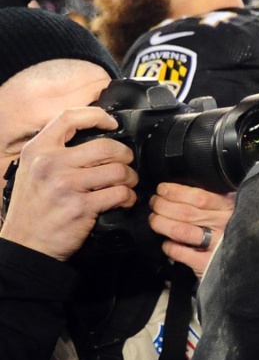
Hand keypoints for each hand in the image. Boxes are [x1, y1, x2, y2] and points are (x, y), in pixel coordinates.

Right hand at [0, 108, 136, 261]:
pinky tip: (124, 201)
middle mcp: (50, 164)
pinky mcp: (81, 206)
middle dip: (125, 156)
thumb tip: (90, 138)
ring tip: (127, 184)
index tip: (112, 123)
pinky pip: (120, 193)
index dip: (96, 115)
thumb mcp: (31, 171)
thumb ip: (54, 152)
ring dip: (130, 178)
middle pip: (106, 146)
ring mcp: (66, 185)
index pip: (69, 117)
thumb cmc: (32, 209)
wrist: (25, 244)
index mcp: (37, 150)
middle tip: (126, 165)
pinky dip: (129, 197)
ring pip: (118, 170)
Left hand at [149, 183, 234, 278]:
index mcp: (229, 209)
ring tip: (155, 219)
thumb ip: (216, 199)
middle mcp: (223, 226)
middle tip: (154, 203)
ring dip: (161, 223)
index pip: (200, 197)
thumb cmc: (233, 230)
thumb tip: (182, 189)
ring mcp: (215, 245)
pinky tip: (168, 242)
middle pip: (186, 212)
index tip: (162, 189)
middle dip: (163, 205)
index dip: (176, 192)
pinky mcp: (206, 263)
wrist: (248, 260)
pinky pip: (179, 252)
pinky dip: (168, 246)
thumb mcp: (232, 209)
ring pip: (180, 230)